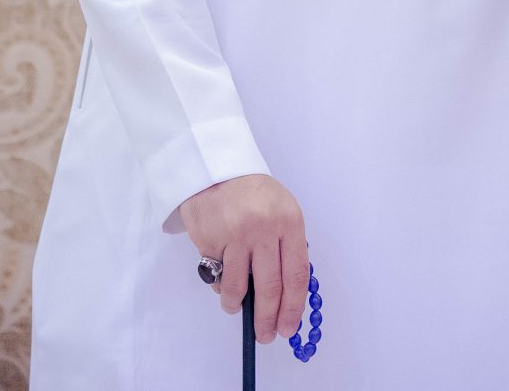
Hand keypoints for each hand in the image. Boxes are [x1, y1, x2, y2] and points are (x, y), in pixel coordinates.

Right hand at [180, 173, 310, 345]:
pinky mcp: (211, 241)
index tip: (289, 327)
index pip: (296, 274)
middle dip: (268, 318)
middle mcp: (265, 229)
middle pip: (270, 286)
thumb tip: (285, 295)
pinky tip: (222, 281)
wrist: (215, 171)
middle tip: (265, 336)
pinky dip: (220, 286)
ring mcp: (237, 235)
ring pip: (239, 287)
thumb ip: (285, 248)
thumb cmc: (253, 196)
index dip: (293, 306)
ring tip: (236, 309)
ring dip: (237, 306)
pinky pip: (218, 275)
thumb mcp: (281, 212)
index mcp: (290, 222)